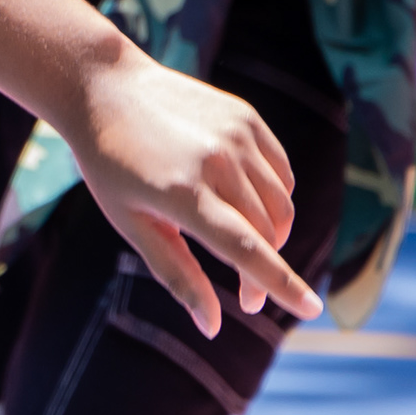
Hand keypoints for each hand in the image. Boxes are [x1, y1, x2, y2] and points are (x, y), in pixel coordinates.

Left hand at [64, 51, 314, 336]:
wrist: (104, 88)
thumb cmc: (109, 165)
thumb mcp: (131, 224)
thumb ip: (176, 274)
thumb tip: (212, 326)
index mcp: (182, 193)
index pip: (246, 248)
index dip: (281, 283)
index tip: (311, 310)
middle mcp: (216, 161)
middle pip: (268, 233)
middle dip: (264, 272)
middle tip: (245, 296)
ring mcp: (236, 134)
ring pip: (282, 205)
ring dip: (271, 235)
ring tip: (237, 241)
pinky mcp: (247, 117)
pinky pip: (281, 173)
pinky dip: (274, 197)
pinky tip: (244, 202)